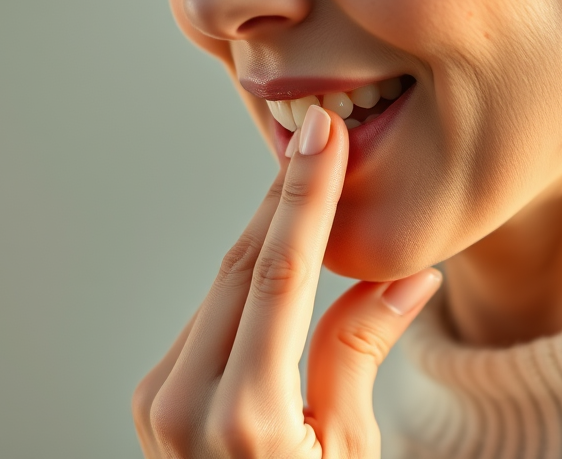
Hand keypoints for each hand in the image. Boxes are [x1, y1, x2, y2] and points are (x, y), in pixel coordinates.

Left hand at [132, 105, 442, 457]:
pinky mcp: (155, 397)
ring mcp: (158, 401)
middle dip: (285, 197)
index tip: (322, 134)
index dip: (305, 195)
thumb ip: (363, 350)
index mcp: (242, 419)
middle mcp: (182, 403)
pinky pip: (210, 316)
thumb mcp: (351, 450)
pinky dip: (249, 279)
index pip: (277, 274)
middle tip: (321, 137)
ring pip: (223, 285)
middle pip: (241, 266)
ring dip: (269, 235)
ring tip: (312, 184)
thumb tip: (406, 271)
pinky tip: (280, 251)